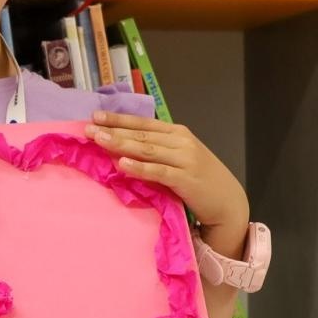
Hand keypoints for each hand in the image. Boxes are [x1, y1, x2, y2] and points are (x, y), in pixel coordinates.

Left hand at [85, 110, 249, 254]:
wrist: (228, 201)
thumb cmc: (200, 179)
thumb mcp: (180, 157)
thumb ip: (157, 150)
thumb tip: (122, 147)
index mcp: (178, 133)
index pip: (143, 123)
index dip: (119, 119)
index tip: (96, 115)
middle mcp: (181, 141)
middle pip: (142, 135)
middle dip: (113, 130)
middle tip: (89, 128)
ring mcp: (185, 159)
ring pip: (147, 149)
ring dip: (121, 144)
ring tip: (99, 140)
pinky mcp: (185, 179)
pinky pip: (158, 171)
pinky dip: (139, 167)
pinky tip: (122, 164)